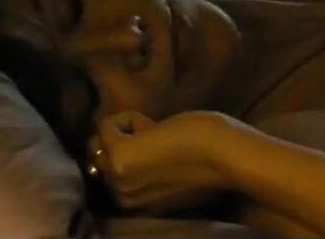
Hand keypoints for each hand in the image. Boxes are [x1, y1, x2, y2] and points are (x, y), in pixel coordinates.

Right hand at [87, 110, 238, 212]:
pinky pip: (105, 125)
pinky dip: (128, 117)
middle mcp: (121, 199)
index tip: (160, 152)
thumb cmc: (208, 158)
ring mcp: (117, 178)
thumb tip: (117, 149)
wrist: (225, 155)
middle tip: (159, 140)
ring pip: (101, 140)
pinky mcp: (118, 156)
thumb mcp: (171, 177)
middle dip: (125, 140)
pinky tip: (153, 126)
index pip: (108, 174)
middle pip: (99, 156)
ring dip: (128, 130)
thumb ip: (147, 175)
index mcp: (135, 207)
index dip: (132, 152)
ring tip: (157, 133)